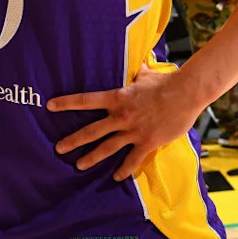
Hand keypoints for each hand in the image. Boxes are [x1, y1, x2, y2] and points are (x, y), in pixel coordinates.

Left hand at [49, 64, 199, 182]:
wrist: (186, 93)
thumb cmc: (164, 82)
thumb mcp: (142, 74)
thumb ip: (132, 73)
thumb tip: (131, 61)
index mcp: (117, 97)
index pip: (85, 100)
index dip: (66, 103)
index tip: (50, 106)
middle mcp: (121, 116)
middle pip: (91, 131)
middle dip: (73, 140)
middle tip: (58, 148)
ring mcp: (134, 131)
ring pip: (107, 148)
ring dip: (92, 158)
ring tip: (78, 165)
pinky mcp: (148, 142)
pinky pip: (133, 159)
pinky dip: (124, 169)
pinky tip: (116, 177)